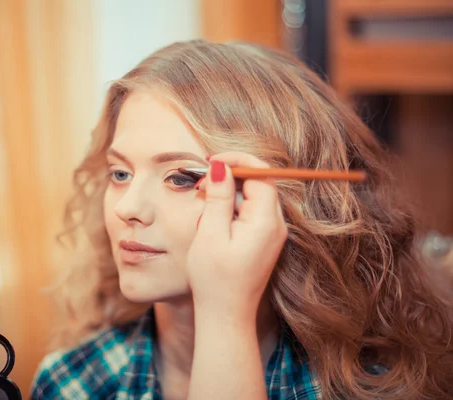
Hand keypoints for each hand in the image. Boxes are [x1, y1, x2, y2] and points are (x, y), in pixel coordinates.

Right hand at [187, 152, 286, 316]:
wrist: (226, 315)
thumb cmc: (215, 278)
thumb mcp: (210, 232)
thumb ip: (218, 196)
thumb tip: (220, 166)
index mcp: (266, 221)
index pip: (261, 174)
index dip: (237, 162)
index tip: (211, 162)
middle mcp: (275, 225)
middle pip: (258, 183)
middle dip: (229, 178)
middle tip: (200, 185)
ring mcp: (272, 234)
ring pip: (252, 198)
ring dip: (228, 195)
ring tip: (203, 208)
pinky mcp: (264, 241)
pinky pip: (250, 213)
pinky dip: (231, 210)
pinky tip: (213, 222)